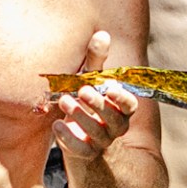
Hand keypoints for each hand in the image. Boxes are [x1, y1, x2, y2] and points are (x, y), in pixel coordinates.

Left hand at [46, 34, 134, 157]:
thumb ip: (96, 60)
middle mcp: (116, 126)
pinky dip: (68, 138)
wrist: (75, 132)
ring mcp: (102, 141)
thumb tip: (102, 34)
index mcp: (121, 108)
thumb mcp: (89, 79)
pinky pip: (81, 149)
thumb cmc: (85, 99)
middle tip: (82, 90)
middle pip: (112, 119)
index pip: (130, 105)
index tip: (110, 88)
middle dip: (97, 104)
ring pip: (96, 132)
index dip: (122, 98)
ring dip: (80, 116)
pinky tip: (56, 124)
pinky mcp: (86, 153)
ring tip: (65, 100)